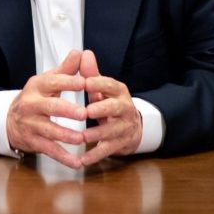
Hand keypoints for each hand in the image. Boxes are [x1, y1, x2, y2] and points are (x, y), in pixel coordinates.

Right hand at [6, 50, 87, 167]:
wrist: (8, 120)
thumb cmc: (36, 97)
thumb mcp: (47, 80)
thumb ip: (66, 69)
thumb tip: (81, 53)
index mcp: (37, 86)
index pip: (53, 82)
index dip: (68, 82)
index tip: (84, 83)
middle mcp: (32, 105)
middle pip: (50, 107)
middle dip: (67, 111)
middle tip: (84, 113)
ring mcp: (31, 124)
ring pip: (49, 131)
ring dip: (66, 136)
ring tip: (82, 138)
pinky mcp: (33, 141)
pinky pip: (49, 150)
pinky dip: (63, 157)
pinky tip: (77, 162)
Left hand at [79, 49, 141, 165]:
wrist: (132, 127)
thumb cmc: (110, 103)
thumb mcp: (102, 88)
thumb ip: (91, 73)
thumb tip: (83, 53)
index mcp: (118, 91)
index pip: (110, 84)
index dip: (98, 83)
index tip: (84, 82)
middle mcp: (124, 108)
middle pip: (115, 107)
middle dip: (102, 109)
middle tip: (87, 111)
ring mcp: (124, 127)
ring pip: (112, 131)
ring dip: (97, 134)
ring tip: (82, 137)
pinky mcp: (121, 143)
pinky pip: (108, 149)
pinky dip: (94, 155)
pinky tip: (81, 160)